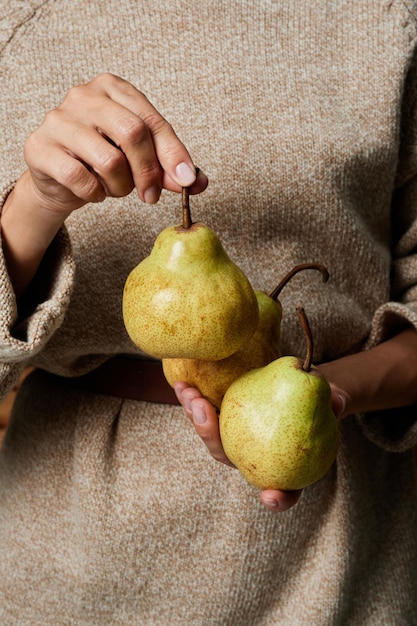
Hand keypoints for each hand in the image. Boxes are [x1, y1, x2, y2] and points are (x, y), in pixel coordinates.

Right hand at [2, 73, 207, 295]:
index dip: (173, 153)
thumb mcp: (139, 158)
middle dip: (148, 172)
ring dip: (120, 187)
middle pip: (132, 133)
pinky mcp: (41, 147)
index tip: (187, 181)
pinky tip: (94, 192)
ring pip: (108, 160)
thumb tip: (197, 182)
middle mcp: (84, 95)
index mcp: (113, 88)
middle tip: (150, 196)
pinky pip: (80, 178)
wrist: (58, 177)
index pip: (151, 120)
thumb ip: (167, 166)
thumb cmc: (102, 159)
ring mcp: (59, 119)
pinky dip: (94, 194)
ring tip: (115, 188)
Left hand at [174, 381, 349, 512]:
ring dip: (195, 417)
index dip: (278, 498)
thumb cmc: (317, 402)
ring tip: (189, 394)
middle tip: (205, 416)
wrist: (298, 388)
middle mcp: (253, 458)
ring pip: (210, 437)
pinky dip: (191, 400)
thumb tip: (337, 402)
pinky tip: (182, 384)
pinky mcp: (223, 421)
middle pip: (230, 459)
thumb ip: (334, 403)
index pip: (284, 491)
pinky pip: (203, 413)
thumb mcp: (331, 401)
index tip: (271, 495)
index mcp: (284, 467)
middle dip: (212, 441)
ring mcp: (235, 440)